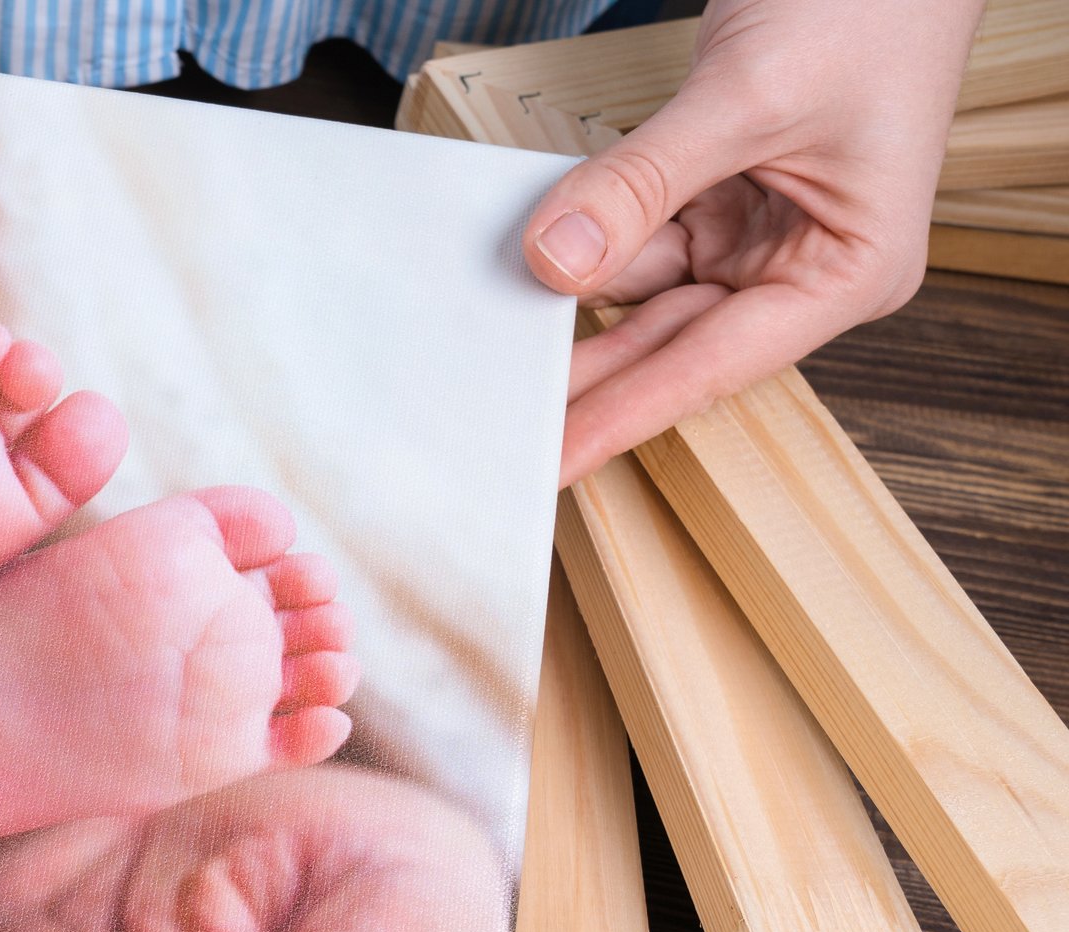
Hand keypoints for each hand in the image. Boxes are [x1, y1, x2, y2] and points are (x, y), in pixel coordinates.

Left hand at [528, 0, 981, 484]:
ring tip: (488, 332)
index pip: (713, 364)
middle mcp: (800, 265)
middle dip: (582, 370)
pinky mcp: (714, 191)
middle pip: (668, 338)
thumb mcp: (747, 98)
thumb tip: (557, 259)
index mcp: (848, 271)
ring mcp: (754, 230)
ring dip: (568, 293)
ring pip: (640, 284)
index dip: (626, 415)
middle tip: (494, 419)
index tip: (553, 461)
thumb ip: (646, 182)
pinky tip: (524, 254)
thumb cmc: (867, 7)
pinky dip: (582, 232)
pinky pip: (632, 227)